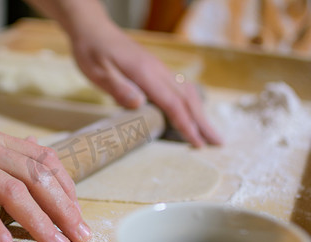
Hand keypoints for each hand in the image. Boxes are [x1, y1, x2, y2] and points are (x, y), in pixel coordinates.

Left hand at [70, 23, 221, 146]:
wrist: (93, 29)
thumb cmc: (92, 52)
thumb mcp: (98, 72)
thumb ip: (119, 88)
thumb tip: (140, 104)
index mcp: (145, 73)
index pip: (172, 104)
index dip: (186, 125)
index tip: (198, 143)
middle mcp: (158, 70)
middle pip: (187, 99)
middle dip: (203, 122)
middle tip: (218, 142)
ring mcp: (158, 68)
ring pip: (186, 92)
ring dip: (200, 113)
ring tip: (210, 131)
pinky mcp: (155, 69)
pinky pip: (179, 87)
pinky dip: (190, 102)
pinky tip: (193, 110)